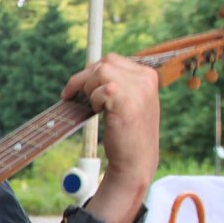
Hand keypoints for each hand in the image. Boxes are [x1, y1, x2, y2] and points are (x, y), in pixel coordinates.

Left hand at [61, 53, 159, 222]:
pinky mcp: (126, 102)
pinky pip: (99, 89)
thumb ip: (116, 84)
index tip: (79, 87)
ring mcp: (138, 90)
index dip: (91, 72)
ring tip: (92, 107)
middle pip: (103, 63)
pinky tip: (98, 113)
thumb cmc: (128, 134)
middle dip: (84, 79)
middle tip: (75, 97)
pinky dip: (92, 100)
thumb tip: (87, 71)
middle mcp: (146, 79)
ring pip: (99, 72)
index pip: (112, 60)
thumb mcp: (128, 101)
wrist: (136, 162)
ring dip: (87, 89)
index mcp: (148, 76)